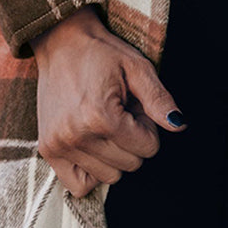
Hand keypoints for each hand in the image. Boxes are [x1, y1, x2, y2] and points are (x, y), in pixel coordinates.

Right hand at [31, 5, 186, 197]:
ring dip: (114, 154)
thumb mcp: (137, 67)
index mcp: (100, 117)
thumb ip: (159, 99)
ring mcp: (58, 146)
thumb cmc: (102, 53)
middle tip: (120, 112)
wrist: (61, 42)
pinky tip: (92, 145)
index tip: (134, 107)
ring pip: (110, 177)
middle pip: (131, 165)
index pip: (148, 148)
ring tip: (104, 123)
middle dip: (133, 140)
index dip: (148, 127)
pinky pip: (80, 185)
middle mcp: (76, 136)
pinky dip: (92, 171)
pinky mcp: (48, 150)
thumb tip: (179, 125)